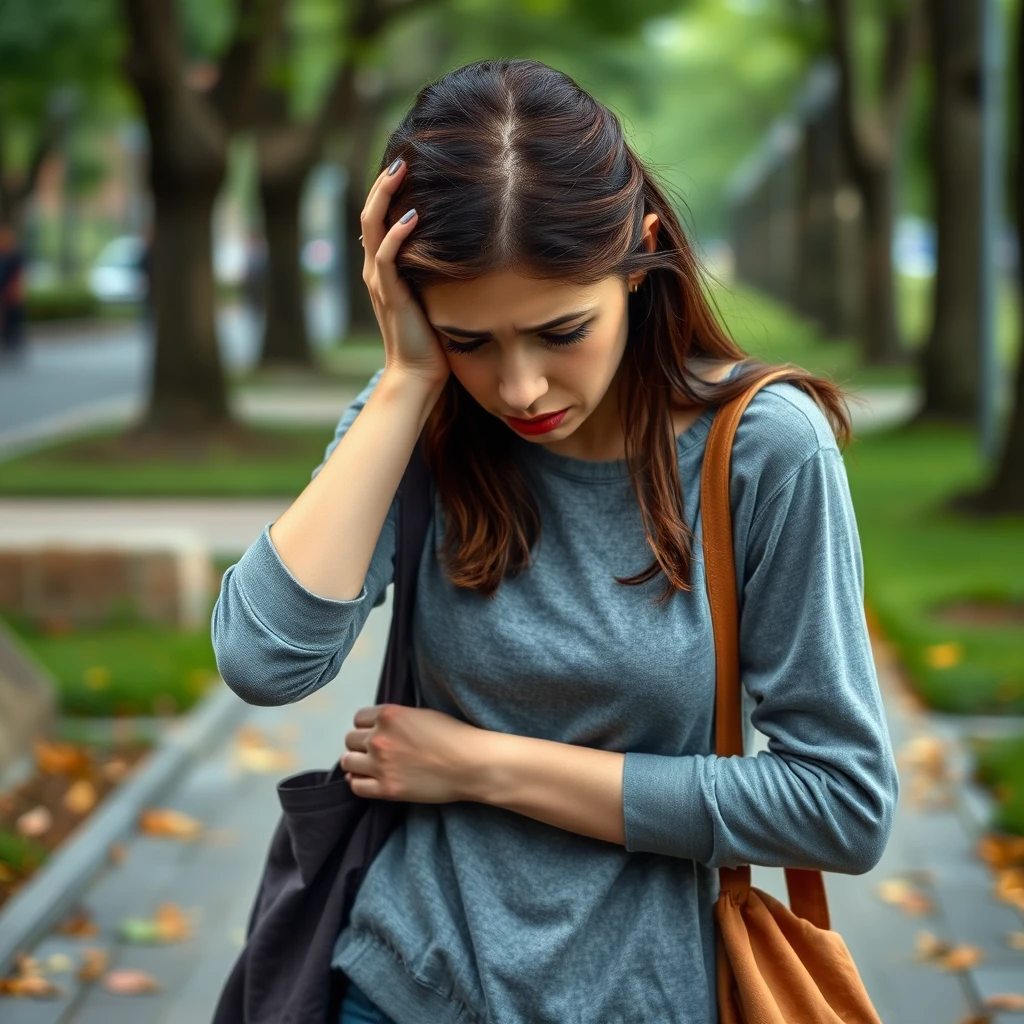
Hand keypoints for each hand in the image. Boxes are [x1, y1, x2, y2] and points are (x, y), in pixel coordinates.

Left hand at [341, 704, 484, 803]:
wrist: (470, 764)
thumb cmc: (453, 736)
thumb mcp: (421, 714)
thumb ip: (396, 719)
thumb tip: (377, 728)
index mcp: (389, 715)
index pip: (358, 718)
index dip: (368, 726)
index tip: (377, 732)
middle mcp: (379, 738)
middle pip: (350, 739)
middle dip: (361, 744)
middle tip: (377, 750)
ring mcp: (380, 764)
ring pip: (348, 762)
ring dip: (357, 763)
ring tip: (371, 765)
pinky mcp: (386, 789)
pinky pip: (356, 786)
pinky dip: (359, 782)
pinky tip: (370, 780)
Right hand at [361, 157, 450, 389]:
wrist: (418, 376)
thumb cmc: (432, 340)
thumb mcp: (435, 295)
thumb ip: (438, 271)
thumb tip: (466, 246)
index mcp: (383, 269)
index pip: (379, 219)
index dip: (387, 190)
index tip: (408, 164)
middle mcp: (375, 270)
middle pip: (369, 214)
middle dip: (383, 183)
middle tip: (402, 155)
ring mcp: (379, 281)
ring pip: (371, 227)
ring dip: (384, 196)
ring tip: (400, 169)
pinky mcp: (389, 295)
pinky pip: (385, 256)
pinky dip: (397, 234)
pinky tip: (412, 216)